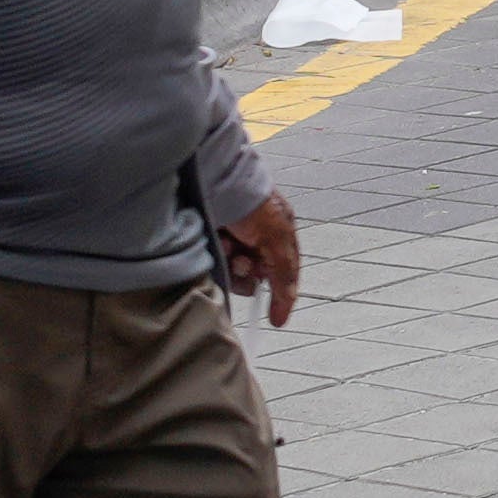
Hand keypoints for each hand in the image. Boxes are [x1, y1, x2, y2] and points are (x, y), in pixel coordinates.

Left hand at [220, 195, 302, 325]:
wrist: (214, 178)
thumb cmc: (252, 200)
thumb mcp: (277, 237)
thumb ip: (284, 275)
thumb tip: (285, 312)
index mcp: (279, 234)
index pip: (283, 273)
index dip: (280, 294)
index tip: (275, 318)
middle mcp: (256, 238)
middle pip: (256, 275)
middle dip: (248, 272)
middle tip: (241, 260)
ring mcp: (233, 239)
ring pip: (234, 272)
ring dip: (231, 263)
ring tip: (225, 244)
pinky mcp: (211, 240)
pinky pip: (216, 264)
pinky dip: (216, 256)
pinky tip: (214, 240)